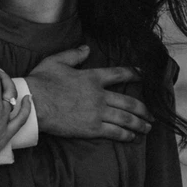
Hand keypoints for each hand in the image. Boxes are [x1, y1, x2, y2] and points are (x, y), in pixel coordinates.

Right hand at [27, 47, 151, 140]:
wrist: (35, 103)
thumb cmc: (42, 81)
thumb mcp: (57, 61)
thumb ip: (74, 54)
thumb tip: (87, 48)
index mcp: (92, 77)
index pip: (120, 74)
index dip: (134, 73)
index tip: (144, 75)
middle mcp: (99, 95)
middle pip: (129, 102)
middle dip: (144, 109)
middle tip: (152, 115)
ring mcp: (97, 113)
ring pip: (126, 119)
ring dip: (140, 124)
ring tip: (147, 128)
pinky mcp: (92, 128)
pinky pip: (115, 132)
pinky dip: (126, 135)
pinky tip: (132, 137)